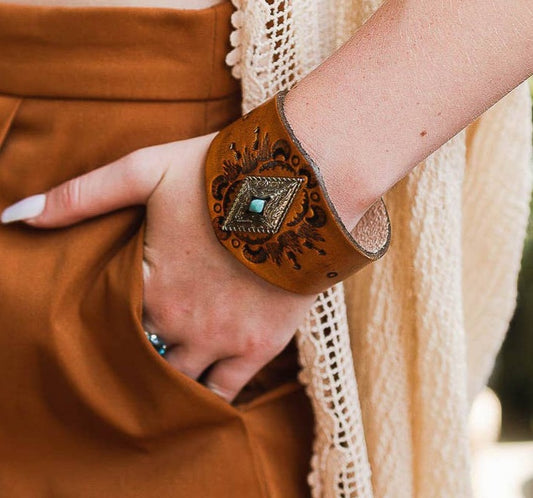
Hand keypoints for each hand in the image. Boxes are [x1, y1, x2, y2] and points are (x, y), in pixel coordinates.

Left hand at [1, 133, 316, 403]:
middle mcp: (179, 320)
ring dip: (167, 377)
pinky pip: (226, 389)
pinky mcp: (259, 345)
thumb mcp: (146, 170)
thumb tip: (14, 215)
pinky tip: (198, 395)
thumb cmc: (221, 174)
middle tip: (136, 351)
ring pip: (179, 379)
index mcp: (147, 282)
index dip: (107, 323)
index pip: (110, 321)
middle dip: (135, 355)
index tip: (110, 322)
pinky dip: (208, 397)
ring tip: (161, 372)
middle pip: (142, 354)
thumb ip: (82, 195)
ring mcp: (221, 337)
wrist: (300, 186)